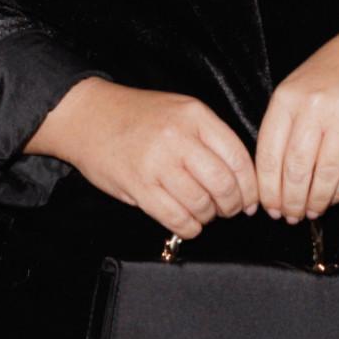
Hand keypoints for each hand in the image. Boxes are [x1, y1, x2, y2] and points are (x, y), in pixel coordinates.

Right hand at [24, 77, 258, 240]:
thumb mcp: (179, 111)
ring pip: (201, 204)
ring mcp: (157, 163)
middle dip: (232, 206)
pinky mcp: (139, 187)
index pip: (238, 158)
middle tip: (228, 210)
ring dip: (207, 216)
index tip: (251, 200)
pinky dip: (188, 227)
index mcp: (195, 116)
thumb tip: (240, 176)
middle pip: (224, 184)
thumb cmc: (135, 116)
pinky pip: (176, 218)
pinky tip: (187, 222)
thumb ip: (209, 137)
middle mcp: (178, 138)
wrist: (87, 116)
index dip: (250, 187)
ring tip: (203, 213)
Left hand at [253, 25, 338, 221]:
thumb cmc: (331, 75)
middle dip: (290, 201)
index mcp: (287, 99)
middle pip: (296, 169)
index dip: (268, 189)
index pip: (269, 155)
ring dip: (315, 201)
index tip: (268, 207)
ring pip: (324, 175)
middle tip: (289, 216)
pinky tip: (331, 199)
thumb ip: (282, 128)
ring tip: (310, 212)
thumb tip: (272, 180)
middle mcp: (314, 109)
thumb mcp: (296, 90)